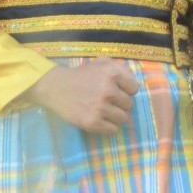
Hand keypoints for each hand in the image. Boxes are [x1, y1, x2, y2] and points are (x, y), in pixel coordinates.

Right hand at [24, 58, 139, 133]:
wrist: (57, 87)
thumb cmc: (82, 75)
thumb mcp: (101, 62)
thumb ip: (120, 68)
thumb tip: (135, 82)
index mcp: (112, 73)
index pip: (134, 88)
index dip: (127, 90)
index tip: (119, 91)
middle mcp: (108, 90)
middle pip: (129, 104)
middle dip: (121, 103)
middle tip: (110, 101)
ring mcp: (100, 108)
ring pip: (123, 118)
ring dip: (116, 116)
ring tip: (106, 111)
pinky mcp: (92, 122)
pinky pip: (112, 129)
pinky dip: (109, 126)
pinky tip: (101, 119)